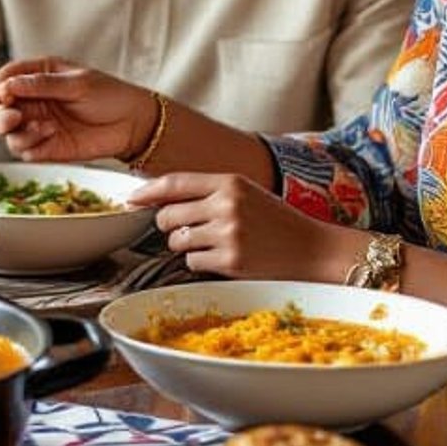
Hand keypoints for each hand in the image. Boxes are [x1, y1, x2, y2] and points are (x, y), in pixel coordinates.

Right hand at [0, 60, 155, 163]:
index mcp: (39, 75)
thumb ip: (40, 85)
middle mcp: (34, 100)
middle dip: (1, 115)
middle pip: (1, 109)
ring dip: (19, 132)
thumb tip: (7, 86)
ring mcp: (38, 124)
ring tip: (43, 128)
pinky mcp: (45, 147)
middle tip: (14, 117)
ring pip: (9, 133)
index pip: (6, 78)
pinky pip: (24, 150)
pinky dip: (32, 144)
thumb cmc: (109, 95)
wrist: (133, 125)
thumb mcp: (76, 83)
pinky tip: (52, 135)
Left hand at [138, 171, 350, 280]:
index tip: (131, 200)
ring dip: (186, 246)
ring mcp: (229, 233)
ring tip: (213, 244)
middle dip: (169, 226)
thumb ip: (208, 193)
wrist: (315, 251)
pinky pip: (192, 263)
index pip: (175, 182)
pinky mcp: (231, 261)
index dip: (147, 191)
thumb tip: (161, 199)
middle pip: (168, 215)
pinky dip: (201, 264)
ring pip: (177, 241)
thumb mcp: (246, 194)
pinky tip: (224, 259)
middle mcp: (227, 204)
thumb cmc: (278, 223)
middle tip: (186, 230)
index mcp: (230, 182)